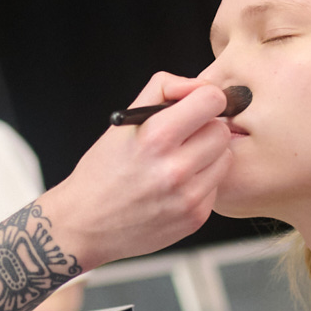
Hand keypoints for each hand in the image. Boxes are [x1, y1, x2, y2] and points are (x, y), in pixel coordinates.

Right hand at [44, 76, 233, 269]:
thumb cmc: (103, 171)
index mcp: (156, 136)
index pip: (211, 100)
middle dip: (206, 128)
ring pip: (225, 159)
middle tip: (185, 138)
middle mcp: (174, 168)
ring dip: (208, 156)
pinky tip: (176, 187)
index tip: (197, 106)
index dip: (205, 99)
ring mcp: (188, 197)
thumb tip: (198, 86)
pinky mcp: (195, 218)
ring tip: (180, 162)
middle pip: (221, 131)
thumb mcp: (123, 122)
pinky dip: (201, 183)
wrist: (85, 224)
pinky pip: (216, 186)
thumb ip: (163, 89)